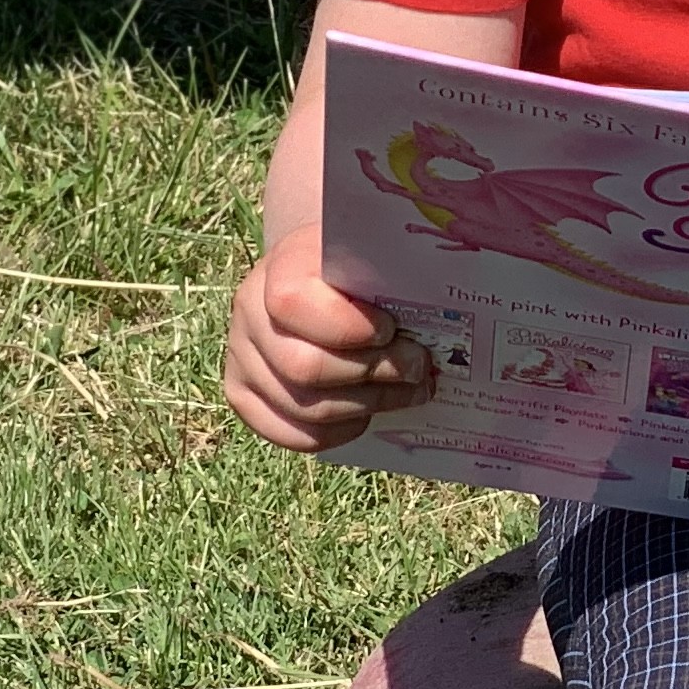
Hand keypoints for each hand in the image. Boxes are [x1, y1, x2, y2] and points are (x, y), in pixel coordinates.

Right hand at [223, 221, 431, 450]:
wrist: (318, 273)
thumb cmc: (359, 265)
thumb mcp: (373, 253)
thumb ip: (394, 276)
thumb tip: (447, 309)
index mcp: (279, 268)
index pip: (293, 303)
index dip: (348, 326)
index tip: (391, 328)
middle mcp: (248, 313)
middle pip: (304, 367)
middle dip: (374, 373)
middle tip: (420, 368)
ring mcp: (240, 358)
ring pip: (303, 406)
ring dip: (367, 405)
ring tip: (409, 391)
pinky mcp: (244, 396)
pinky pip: (292, 434)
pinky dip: (339, 432)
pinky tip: (369, 415)